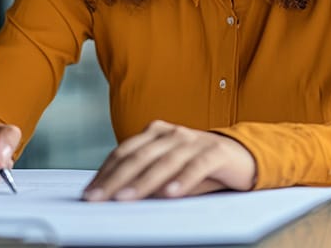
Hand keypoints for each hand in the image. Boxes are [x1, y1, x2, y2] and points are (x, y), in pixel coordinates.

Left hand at [82, 120, 255, 200]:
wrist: (241, 157)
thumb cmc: (197, 166)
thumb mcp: (168, 171)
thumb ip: (146, 178)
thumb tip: (115, 196)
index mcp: (156, 132)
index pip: (124, 152)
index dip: (105, 172)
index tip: (89, 193)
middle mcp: (172, 132)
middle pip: (138, 156)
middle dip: (115, 179)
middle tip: (98, 198)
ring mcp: (193, 140)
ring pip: (163, 162)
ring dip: (142, 182)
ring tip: (125, 199)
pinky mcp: (215, 151)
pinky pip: (196, 166)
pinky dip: (182, 180)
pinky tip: (170, 194)